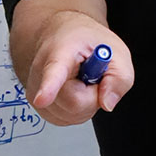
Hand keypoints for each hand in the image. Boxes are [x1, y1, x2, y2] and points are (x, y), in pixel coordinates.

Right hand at [25, 11, 133, 125]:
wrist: (60, 35)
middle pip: (73, 103)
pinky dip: (76, 111)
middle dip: (93, 96)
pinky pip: (64, 120)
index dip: (48, 88)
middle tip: (93, 76)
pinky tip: (74, 92)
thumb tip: (107, 103)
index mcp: (61, 51)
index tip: (42, 99)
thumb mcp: (117, 51)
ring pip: (70, 115)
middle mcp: (41, 71)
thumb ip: (120, 77)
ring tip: (82, 81)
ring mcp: (35, 89)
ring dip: (85, 104)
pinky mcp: (36, 104)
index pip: (53, 73)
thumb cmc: (86, 41)